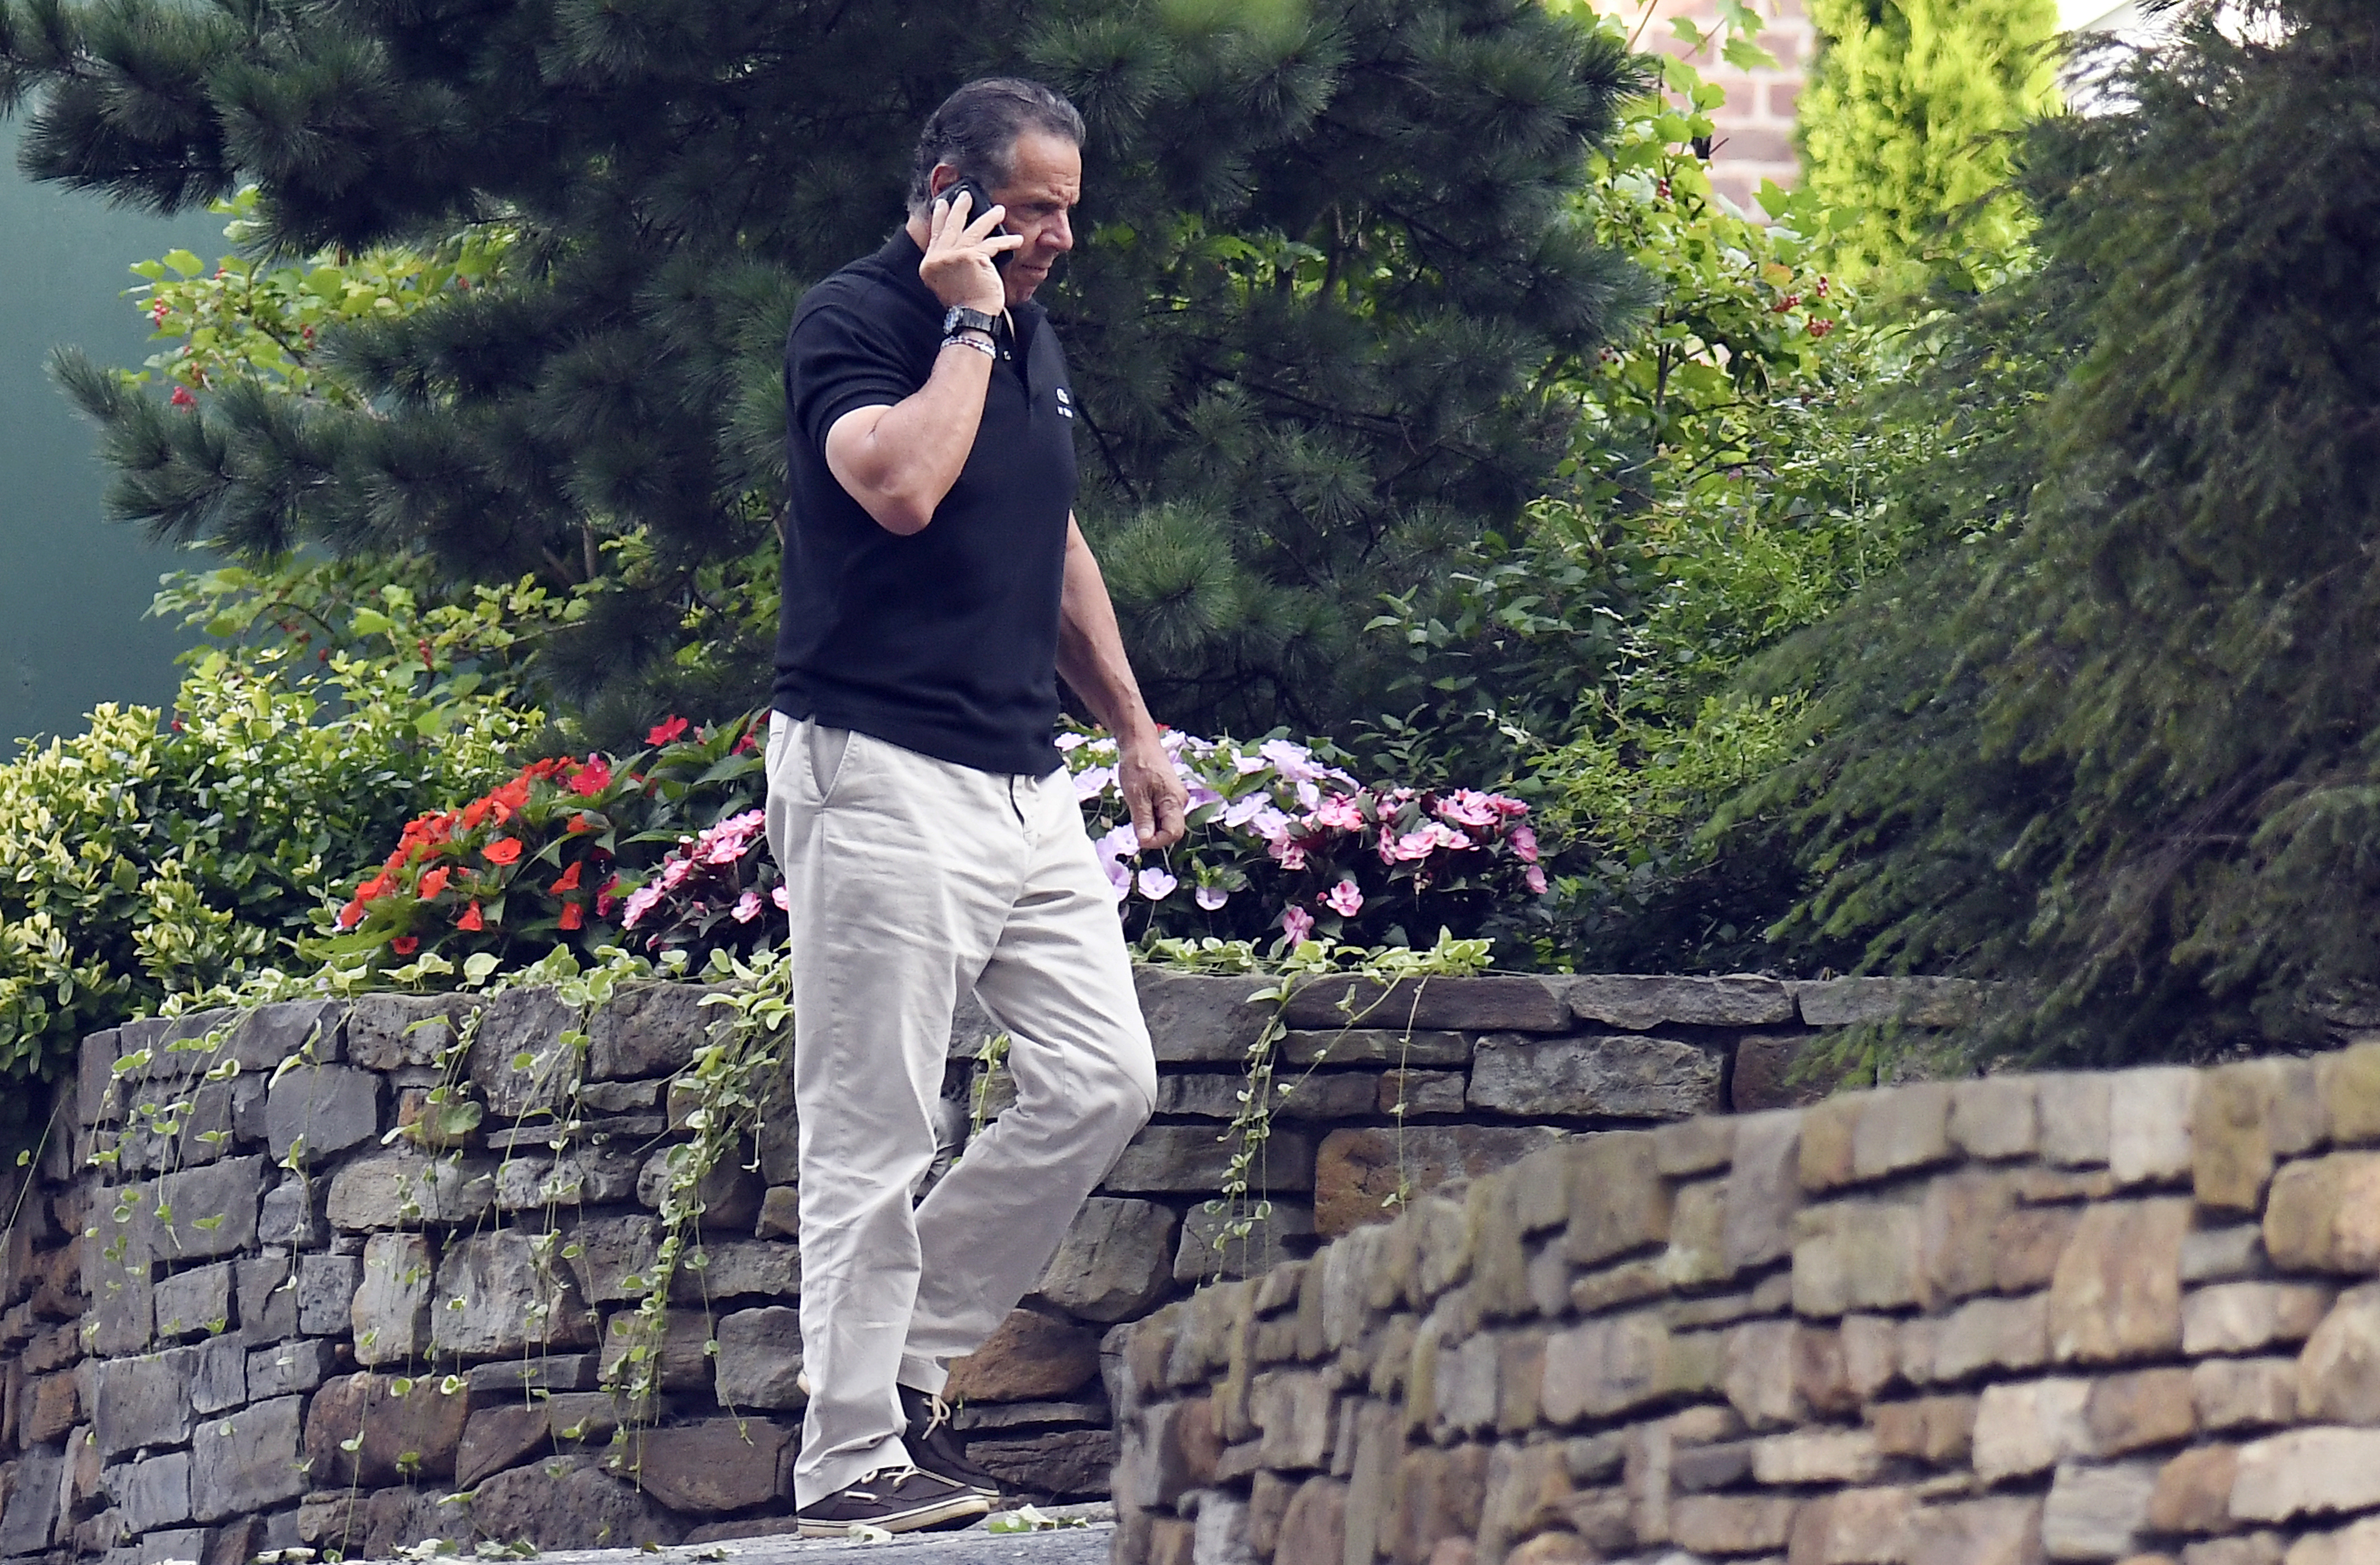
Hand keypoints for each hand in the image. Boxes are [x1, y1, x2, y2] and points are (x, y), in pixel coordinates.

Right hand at [919, 189, 1019, 314]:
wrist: (971, 317)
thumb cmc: (964, 304)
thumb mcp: (947, 282)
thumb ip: (948, 263)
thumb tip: (958, 246)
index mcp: (929, 264)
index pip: (935, 234)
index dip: (940, 217)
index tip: (943, 203)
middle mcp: (938, 257)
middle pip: (951, 225)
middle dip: (960, 207)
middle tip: (966, 195)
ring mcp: (953, 255)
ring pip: (973, 230)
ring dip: (989, 218)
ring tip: (999, 210)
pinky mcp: (972, 257)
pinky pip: (992, 244)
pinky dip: (1006, 242)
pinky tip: (1017, 240)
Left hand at [1117, 732, 1187, 850]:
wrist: (1139, 742)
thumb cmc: (1137, 764)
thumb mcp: (1135, 794)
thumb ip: (1143, 819)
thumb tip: (1145, 842)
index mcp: (1176, 801)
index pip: (1173, 834)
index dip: (1156, 841)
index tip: (1138, 838)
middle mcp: (1180, 801)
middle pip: (1170, 830)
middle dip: (1153, 832)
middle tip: (1134, 821)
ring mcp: (1175, 798)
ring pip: (1164, 822)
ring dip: (1149, 823)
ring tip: (1135, 807)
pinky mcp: (1168, 795)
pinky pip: (1161, 813)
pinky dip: (1149, 814)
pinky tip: (1138, 803)